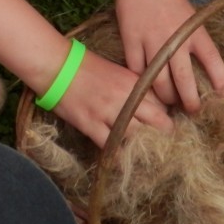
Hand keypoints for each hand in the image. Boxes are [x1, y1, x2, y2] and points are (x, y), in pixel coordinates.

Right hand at [53, 51, 172, 148]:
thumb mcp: (118, 72)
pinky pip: (110, 145)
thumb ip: (134, 88)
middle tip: (163, 146)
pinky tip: (120, 158)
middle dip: (164, 135)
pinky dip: (117, 154)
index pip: (162, 104)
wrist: (57, 65)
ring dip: (141, 146)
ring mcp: (108, 111)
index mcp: (134, 82)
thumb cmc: (86, 66)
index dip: (165, 118)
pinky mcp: (91, 124)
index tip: (166, 128)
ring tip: (142, 154)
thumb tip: (149, 106)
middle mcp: (126, 97)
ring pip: (136, 136)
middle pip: (158, 122)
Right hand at [114, 0, 223, 112]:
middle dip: (190, 102)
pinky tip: (144, 87)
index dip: (221, 82)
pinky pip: (136, 71)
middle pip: (185, 82)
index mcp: (195, 32)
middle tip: (192, 110)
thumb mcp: (191, 16)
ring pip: (159, 83)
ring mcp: (152, 42)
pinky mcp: (132, 42)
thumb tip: (199, 67)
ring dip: (166, 98)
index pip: (213, 62)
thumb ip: (194, 40)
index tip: (223, 96)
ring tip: (169, 103)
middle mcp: (175, 40)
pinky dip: (141, 82)